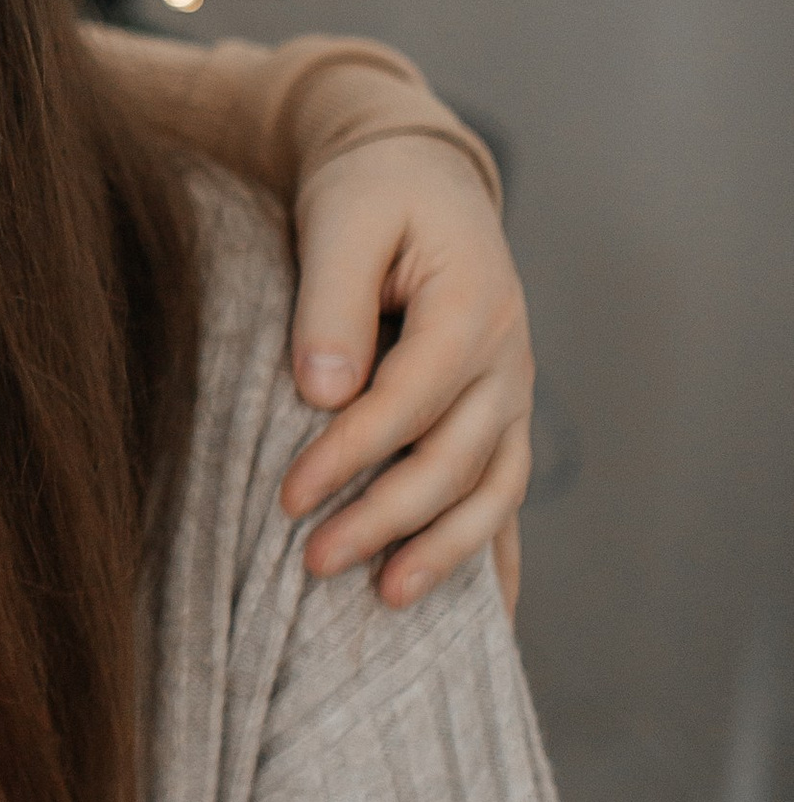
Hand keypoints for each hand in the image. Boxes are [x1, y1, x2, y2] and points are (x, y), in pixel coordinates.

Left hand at [281, 134, 532, 610]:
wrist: (419, 179)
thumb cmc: (371, 196)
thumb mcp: (342, 220)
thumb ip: (331, 300)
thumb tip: (321, 391)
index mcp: (472, 305)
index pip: (412, 398)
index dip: (353, 452)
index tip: (289, 495)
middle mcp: (507, 359)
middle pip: (455, 457)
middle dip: (386, 517)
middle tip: (312, 561)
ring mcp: (511, 395)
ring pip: (493, 489)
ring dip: (445, 550)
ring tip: (388, 600)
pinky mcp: (499, 419)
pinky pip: (506, 496)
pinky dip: (495, 557)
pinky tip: (489, 622)